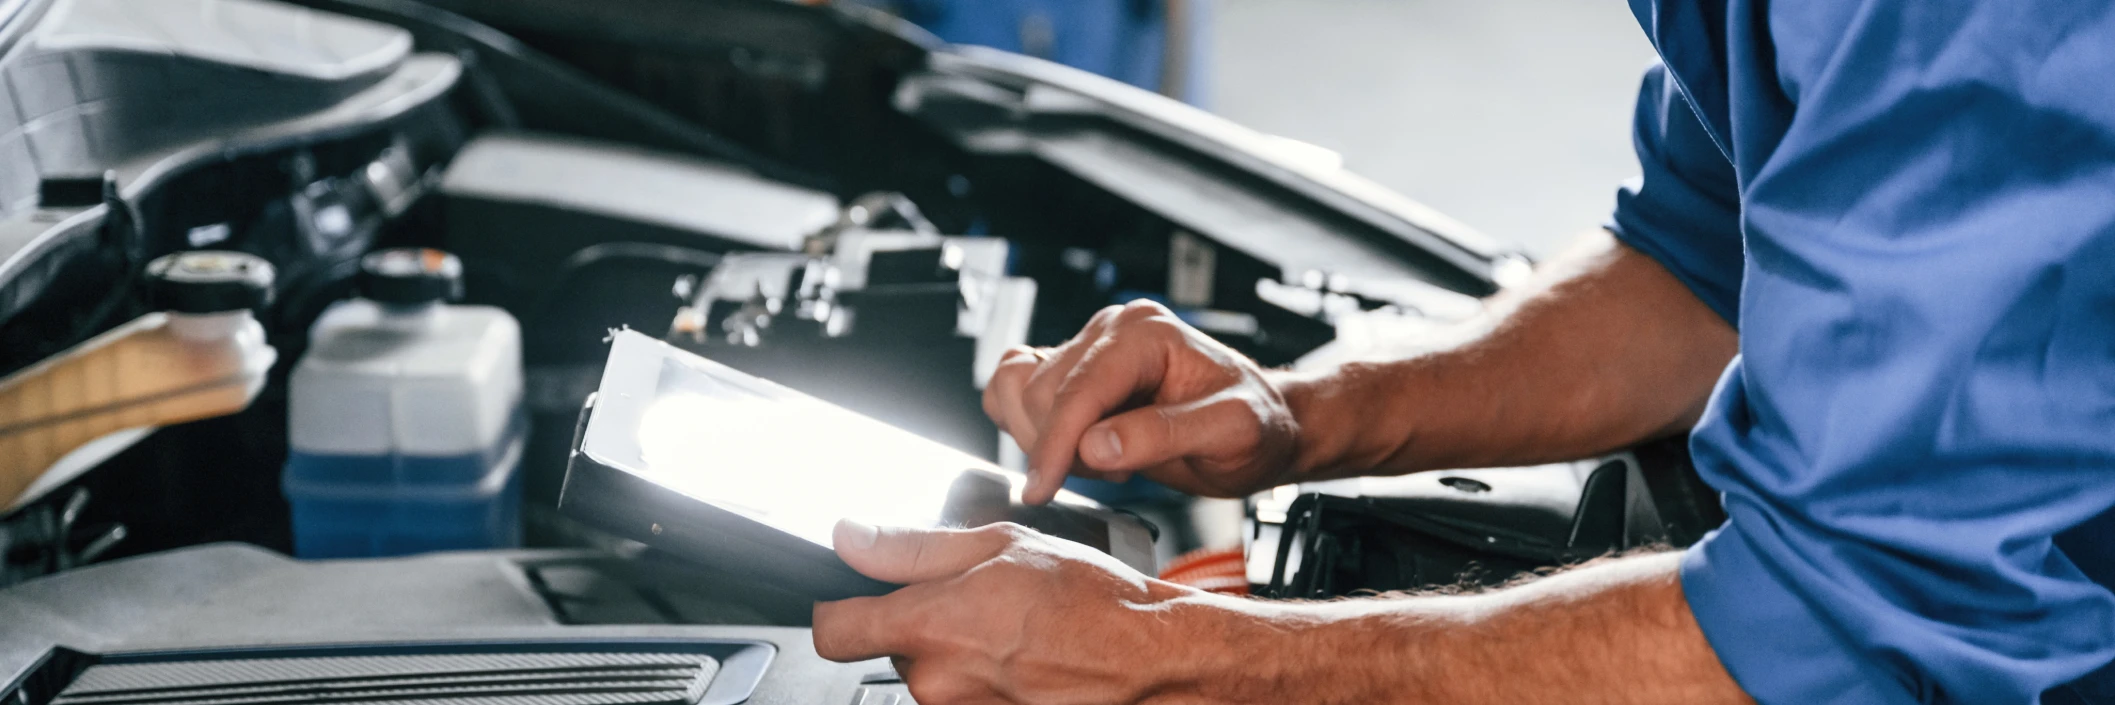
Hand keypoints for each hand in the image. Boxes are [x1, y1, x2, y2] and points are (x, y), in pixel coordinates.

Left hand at [811, 520, 1214, 703]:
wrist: (1150, 659)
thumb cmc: (1090, 601)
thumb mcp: (1002, 545)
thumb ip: (913, 546)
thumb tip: (849, 537)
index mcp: (930, 626)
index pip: (834, 631)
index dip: (839, 609)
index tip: (854, 598)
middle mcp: (936, 682)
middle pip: (892, 651)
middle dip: (923, 626)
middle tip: (978, 604)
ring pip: (932, 678)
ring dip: (958, 655)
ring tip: (1012, 633)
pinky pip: (966, 701)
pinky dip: (986, 683)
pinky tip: (1024, 663)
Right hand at [984, 300, 1299, 502]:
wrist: (1266, 429)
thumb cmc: (1257, 428)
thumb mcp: (1231, 434)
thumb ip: (1163, 435)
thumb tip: (1095, 445)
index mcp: (1148, 332)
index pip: (1078, 388)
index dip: (1055, 443)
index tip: (1043, 489)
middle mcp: (1113, 329)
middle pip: (1040, 391)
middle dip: (1059, 447)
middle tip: (1114, 474)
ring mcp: (1090, 346)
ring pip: (1020, 390)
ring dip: (1045, 439)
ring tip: (1104, 460)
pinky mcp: (1076, 369)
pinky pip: (1016, 386)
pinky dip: (1028, 424)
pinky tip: (1080, 447)